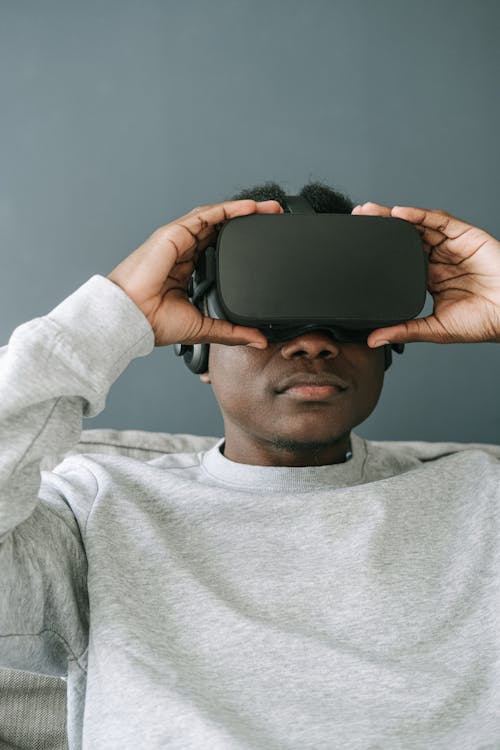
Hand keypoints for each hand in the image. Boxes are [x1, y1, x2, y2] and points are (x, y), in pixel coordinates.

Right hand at [107, 200, 282, 346]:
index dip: (242, 242)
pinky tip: (249, 208)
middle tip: (274, 216)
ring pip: (216, 217)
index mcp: (187, 270)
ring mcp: (178, 240)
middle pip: (221, 228)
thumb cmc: (154, 323)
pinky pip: (206, 216)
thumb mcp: (205, 328)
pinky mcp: (173, 234)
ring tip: (268, 208)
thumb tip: (259, 340)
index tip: (266, 242)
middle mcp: (183, 251)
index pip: (219, 248)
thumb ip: (233, 332)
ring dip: (243, 210)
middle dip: (248, 220)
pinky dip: (228, 210)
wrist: (131, 319)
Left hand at [351, 202, 499, 346]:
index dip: (379, 253)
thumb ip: (403, 331)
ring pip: (418, 226)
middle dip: (382, 227)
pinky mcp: (465, 236)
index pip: (399, 262)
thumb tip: (373, 341)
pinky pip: (439, 221)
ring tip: (372, 211)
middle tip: (358, 218)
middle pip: (405, 239)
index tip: (356, 248)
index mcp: (430, 280)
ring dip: (394, 217)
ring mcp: (451, 247)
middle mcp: (439, 260)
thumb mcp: (434, 330)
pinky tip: (400, 213)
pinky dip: (419, 215)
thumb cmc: (482, 323)